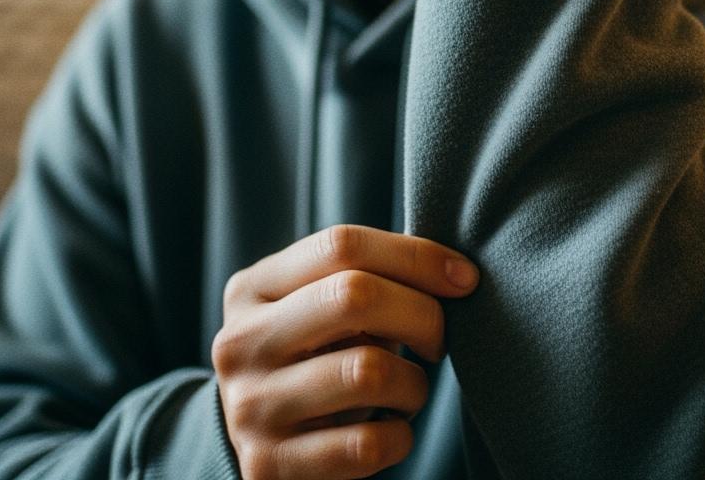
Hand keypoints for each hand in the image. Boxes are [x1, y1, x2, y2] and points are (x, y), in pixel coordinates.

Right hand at [212, 224, 479, 479]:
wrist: (266, 450)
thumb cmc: (316, 362)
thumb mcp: (318, 310)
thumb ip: (365, 279)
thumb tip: (454, 274)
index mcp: (252, 289)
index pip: (341, 246)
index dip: (416, 257)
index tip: (464, 279)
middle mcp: (240, 343)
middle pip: (355, 296)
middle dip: (423, 314)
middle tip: (439, 339)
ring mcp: (251, 406)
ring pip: (369, 371)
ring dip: (414, 384)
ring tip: (407, 390)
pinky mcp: (270, 464)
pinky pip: (368, 443)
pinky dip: (400, 436)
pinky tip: (390, 429)